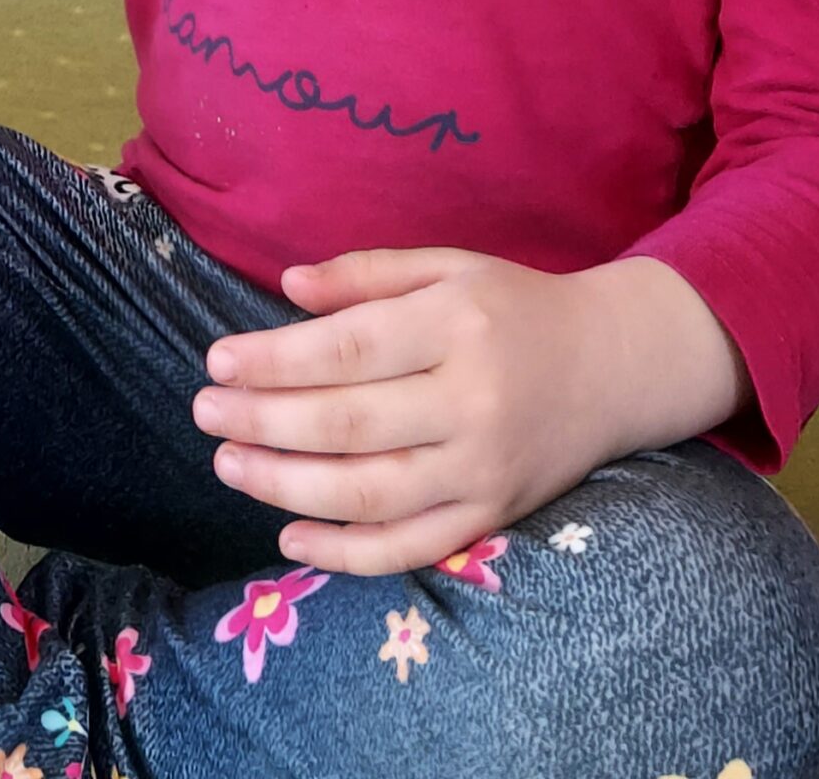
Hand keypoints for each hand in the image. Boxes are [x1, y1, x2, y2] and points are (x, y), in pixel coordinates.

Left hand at [194, 250, 748, 575]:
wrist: (613, 366)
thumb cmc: (514, 306)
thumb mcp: (447, 265)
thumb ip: (366, 273)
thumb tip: (286, 285)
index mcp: (455, 325)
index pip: (347, 350)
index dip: (275, 360)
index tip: (217, 362)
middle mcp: (472, 402)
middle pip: (349, 425)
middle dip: (264, 423)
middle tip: (204, 414)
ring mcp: (484, 469)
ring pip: (370, 493)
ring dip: (288, 486)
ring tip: (229, 465)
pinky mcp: (494, 516)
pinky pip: (411, 547)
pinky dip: (347, 552)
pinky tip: (290, 537)